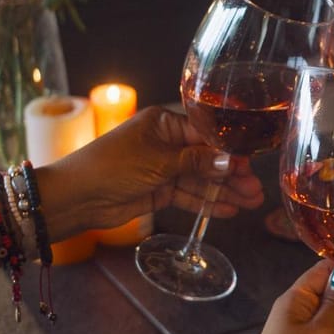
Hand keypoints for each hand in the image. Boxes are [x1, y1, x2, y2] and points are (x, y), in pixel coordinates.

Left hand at [44, 106, 264, 236]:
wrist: (77, 197)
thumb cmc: (112, 167)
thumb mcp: (159, 161)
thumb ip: (197, 161)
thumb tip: (231, 160)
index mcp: (163, 123)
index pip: (205, 134)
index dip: (229, 150)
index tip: (250, 163)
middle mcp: (165, 143)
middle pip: (206, 158)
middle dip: (231, 174)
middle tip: (256, 189)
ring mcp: (162, 168)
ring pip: (200, 179)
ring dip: (224, 191)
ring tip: (251, 202)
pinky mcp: (158, 191)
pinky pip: (188, 196)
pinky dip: (207, 203)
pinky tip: (229, 210)